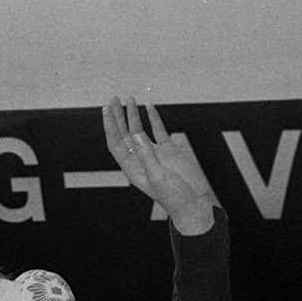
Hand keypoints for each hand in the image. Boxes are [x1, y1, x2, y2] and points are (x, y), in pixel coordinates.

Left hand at [102, 96, 217, 233]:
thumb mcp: (157, 176)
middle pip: (124, 133)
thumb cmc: (173, 195)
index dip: (110, 126)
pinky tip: (149, 107)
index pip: (116, 142)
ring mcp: (154, 153)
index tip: (107, 109)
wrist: (194, 202)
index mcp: (132, 167)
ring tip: (130, 98)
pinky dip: (154, 119)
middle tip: (114, 98)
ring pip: (140, 130)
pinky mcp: (169, 150)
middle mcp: (140, 158)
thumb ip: (147, 155)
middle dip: (118, 116)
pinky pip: (159, 131)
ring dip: (134, 115)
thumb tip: (136, 135)